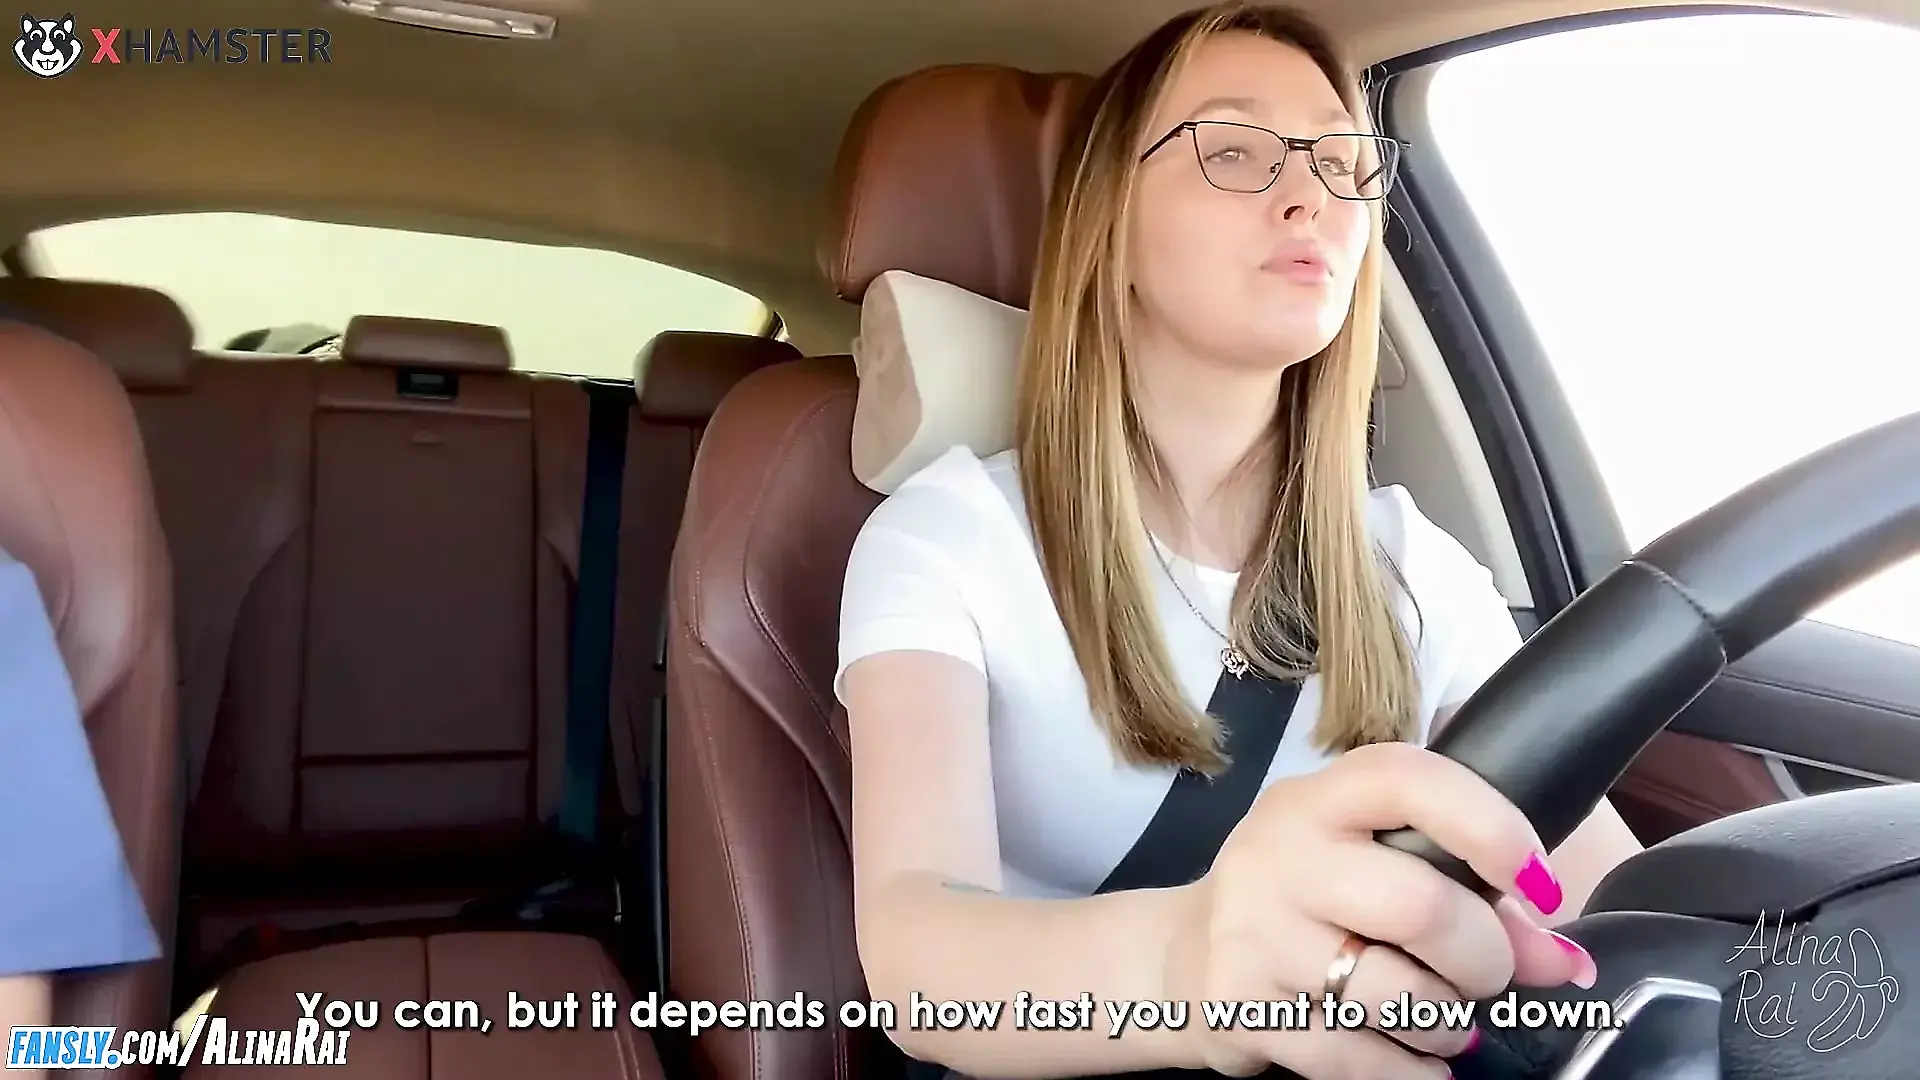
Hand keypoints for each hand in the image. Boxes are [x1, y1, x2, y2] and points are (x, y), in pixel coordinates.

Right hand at [1160, 742, 1597, 1079]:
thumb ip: (1472, 896)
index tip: (1537, 885)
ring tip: (1441, 1017)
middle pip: (1421, 907)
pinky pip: (1359, 1058)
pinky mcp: (1241, 1005)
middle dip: (1483, 957)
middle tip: (1485, 974)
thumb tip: (1563, 963)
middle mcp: (1278, 854)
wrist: (1185, 956)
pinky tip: (1415, 1057)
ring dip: (1447, 1022)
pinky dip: (1411, 1069)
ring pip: (1396, 996)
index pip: (1409, 781)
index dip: (1493, 828)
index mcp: (1320, 801)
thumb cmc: (1307, 898)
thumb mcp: (1373, 864)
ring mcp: (1253, 931)